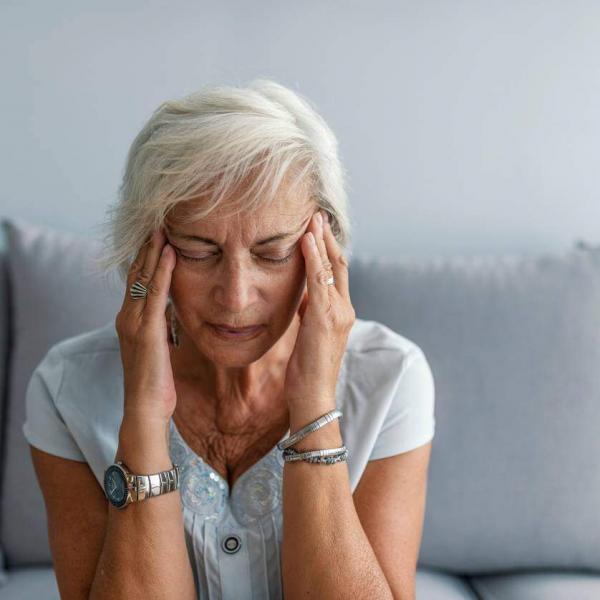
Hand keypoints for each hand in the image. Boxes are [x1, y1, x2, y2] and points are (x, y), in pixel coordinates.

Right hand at [115, 228, 176, 426]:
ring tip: (162, 227)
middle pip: (136, 273)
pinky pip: (156, 293)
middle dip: (147, 247)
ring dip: (153, 251)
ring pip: (143, 278)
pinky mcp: (146, 330)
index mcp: (130, 320)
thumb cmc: (155, 381)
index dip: (145, 257)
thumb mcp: (158, 346)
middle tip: (157, 221)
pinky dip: (162, 271)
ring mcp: (133, 322)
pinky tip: (170, 252)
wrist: (146, 407)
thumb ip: (160, 325)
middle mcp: (127, 316)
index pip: (136, 281)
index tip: (156, 236)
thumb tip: (169, 310)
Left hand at [283, 210, 355, 409]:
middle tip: (317, 215)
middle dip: (328, 238)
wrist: (313, 397)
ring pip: (332, 268)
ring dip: (321, 241)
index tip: (318, 230)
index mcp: (341, 313)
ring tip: (312, 219)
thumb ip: (310, 314)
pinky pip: (320, 280)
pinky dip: (314, 258)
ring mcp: (338, 313)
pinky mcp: (326, 318)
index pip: (337, 274)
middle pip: (340, 264)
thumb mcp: (309, 335)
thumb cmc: (307, 370)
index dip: (329, 250)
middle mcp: (345, 310)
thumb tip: (302, 297)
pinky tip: (306, 240)